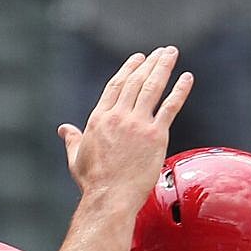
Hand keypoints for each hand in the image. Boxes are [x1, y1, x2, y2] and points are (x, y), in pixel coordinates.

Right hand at [59, 47, 193, 212]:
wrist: (110, 197)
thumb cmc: (93, 183)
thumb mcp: (76, 158)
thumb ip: (73, 139)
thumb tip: (63, 129)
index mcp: (99, 119)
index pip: (116, 85)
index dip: (129, 69)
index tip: (139, 58)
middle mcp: (118, 117)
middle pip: (136, 81)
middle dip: (150, 63)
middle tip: (161, 52)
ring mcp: (138, 125)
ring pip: (153, 87)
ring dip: (163, 67)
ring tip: (171, 54)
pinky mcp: (156, 136)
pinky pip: (170, 107)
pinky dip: (180, 90)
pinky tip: (186, 78)